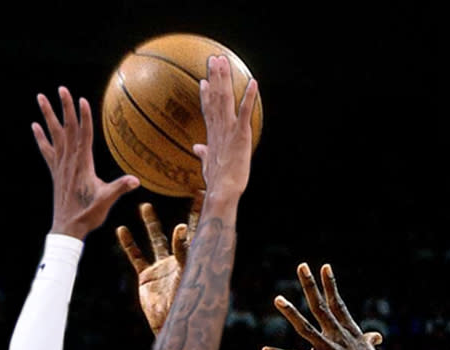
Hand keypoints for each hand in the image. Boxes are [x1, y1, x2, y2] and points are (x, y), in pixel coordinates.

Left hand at [33, 86, 139, 237]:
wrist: (67, 229)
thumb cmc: (88, 214)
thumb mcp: (106, 200)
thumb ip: (119, 188)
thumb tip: (135, 181)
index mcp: (82, 164)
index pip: (84, 135)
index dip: (83, 117)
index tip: (82, 100)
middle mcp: (69, 161)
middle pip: (67, 129)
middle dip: (64, 108)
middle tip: (61, 88)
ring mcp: (60, 166)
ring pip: (54, 135)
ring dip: (48, 116)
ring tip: (41, 97)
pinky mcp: (55, 172)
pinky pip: (46, 151)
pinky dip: (41, 138)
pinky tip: (35, 126)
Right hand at [115, 197, 201, 332]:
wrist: (167, 324)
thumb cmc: (182, 303)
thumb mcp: (185, 274)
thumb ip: (183, 251)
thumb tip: (181, 227)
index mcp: (191, 259)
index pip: (198, 231)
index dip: (199, 213)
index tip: (202, 193)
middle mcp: (177, 260)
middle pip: (180, 232)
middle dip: (185, 213)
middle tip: (188, 195)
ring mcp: (161, 267)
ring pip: (155, 240)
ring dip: (150, 223)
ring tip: (145, 206)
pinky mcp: (146, 276)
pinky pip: (136, 256)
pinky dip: (128, 244)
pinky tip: (121, 230)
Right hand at [193, 56, 258, 198]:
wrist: (222, 190)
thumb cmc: (217, 181)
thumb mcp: (208, 164)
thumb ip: (203, 152)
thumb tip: (197, 147)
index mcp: (213, 133)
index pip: (209, 108)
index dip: (207, 93)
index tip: (204, 80)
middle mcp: (219, 127)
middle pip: (216, 97)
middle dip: (216, 77)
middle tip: (214, 59)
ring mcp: (229, 129)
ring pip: (226, 99)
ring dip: (225, 79)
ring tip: (223, 62)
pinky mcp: (241, 134)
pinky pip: (245, 112)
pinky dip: (249, 97)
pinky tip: (253, 82)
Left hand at [262, 263, 385, 349]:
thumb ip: (371, 344)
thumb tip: (376, 336)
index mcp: (351, 335)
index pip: (338, 305)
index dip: (330, 285)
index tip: (324, 267)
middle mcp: (340, 339)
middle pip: (322, 307)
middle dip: (311, 286)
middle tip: (301, 266)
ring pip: (306, 328)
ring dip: (291, 313)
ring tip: (277, 298)